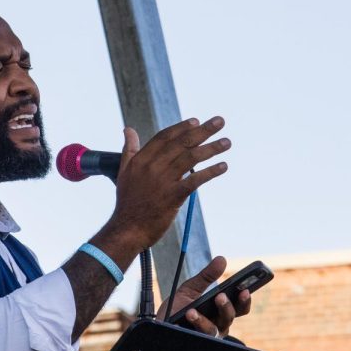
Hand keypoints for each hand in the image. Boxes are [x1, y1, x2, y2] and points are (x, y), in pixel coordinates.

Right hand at [92, 117, 229, 265]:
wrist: (127, 229)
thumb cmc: (128, 202)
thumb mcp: (124, 172)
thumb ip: (129, 149)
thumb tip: (128, 129)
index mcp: (141, 159)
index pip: (165, 137)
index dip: (181, 128)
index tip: (196, 121)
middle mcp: (152, 167)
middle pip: (181, 143)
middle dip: (203, 131)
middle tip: (219, 121)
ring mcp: (163, 181)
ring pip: (191, 158)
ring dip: (211, 148)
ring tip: (227, 142)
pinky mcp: (173, 197)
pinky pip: (195, 180)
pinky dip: (210, 172)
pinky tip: (223, 166)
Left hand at [164, 256, 252, 336]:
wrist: (160, 324)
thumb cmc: (178, 307)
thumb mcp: (191, 288)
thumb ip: (207, 276)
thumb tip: (221, 259)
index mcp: (221, 312)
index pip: (239, 308)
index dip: (244, 301)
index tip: (245, 290)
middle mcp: (218, 325)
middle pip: (229, 318)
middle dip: (226, 307)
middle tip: (221, 296)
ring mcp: (206, 336)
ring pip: (213, 330)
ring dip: (204, 320)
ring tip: (192, 311)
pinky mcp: (194, 342)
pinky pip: (197, 337)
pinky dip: (192, 326)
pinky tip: (186, 317)